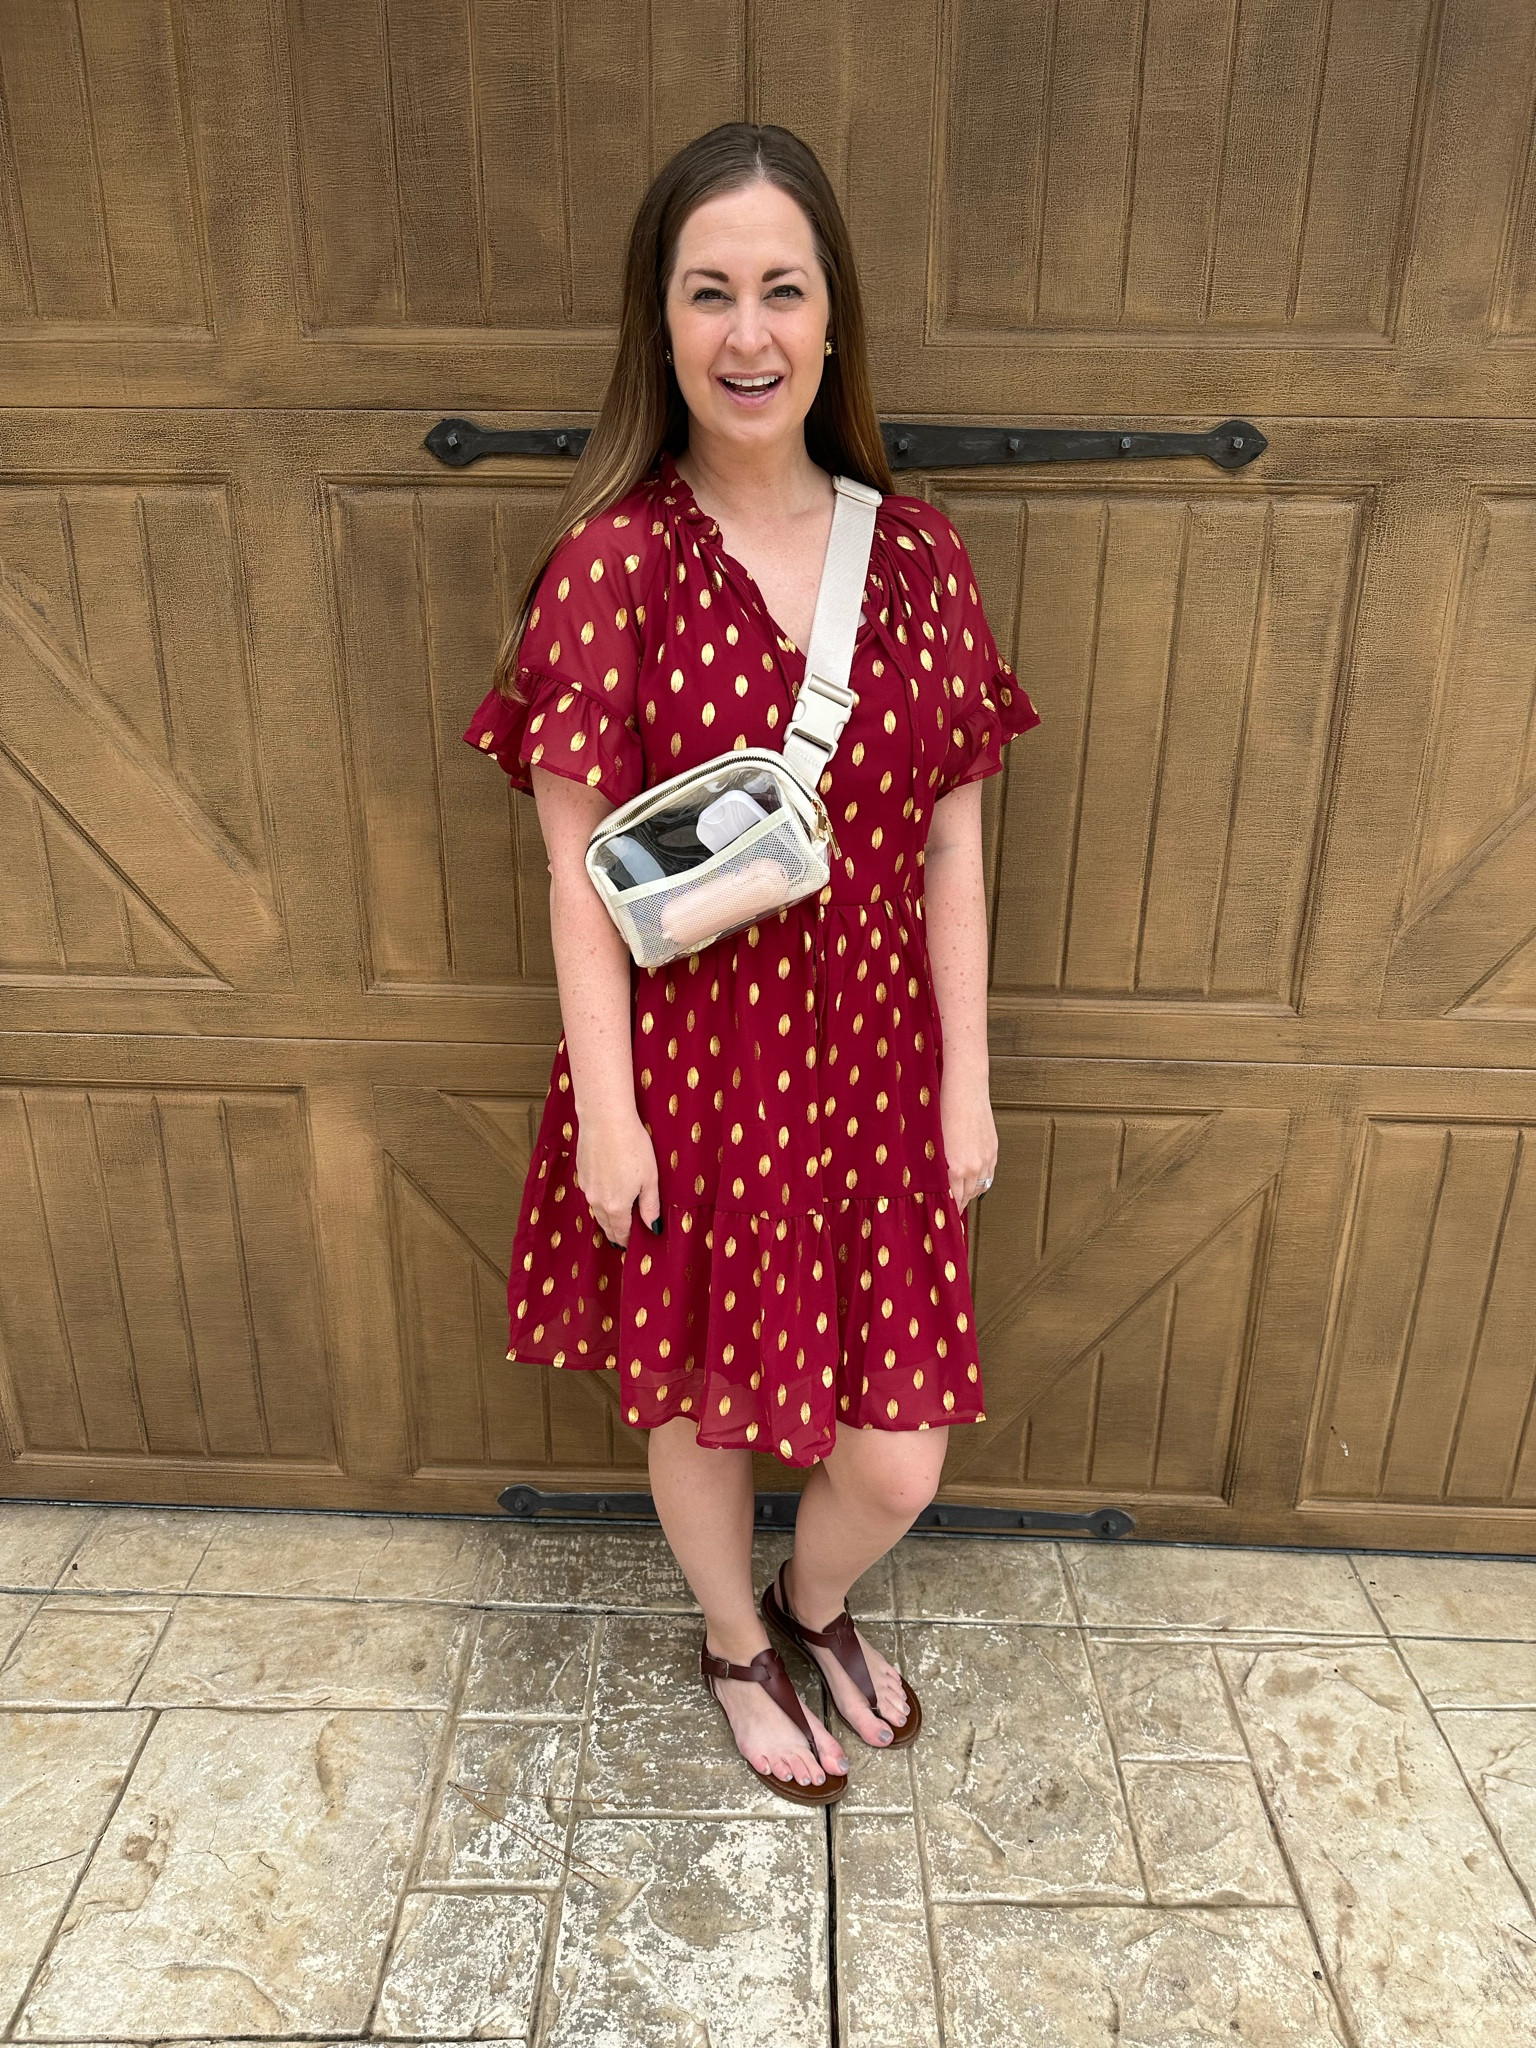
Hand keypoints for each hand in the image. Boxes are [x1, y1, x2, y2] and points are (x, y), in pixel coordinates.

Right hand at [575, 1109, 662, 1248]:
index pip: (621, 1233)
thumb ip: (650, 1206)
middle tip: (622, 1240)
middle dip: (615, 1233)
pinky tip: (605, 1194)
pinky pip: (590, 1194)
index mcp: (616, 1207)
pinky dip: (598, 1199)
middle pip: (606, 1225)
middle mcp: (597, 1201)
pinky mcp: (581, 1172)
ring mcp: (587, 1187)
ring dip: (605, 1217)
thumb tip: (652, 1226)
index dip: (627, 1242)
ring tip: (614, 1222)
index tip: (631, 1247)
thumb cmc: (632, 1146)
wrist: (604, 1119)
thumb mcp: (649, 1179)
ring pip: (596, 1210)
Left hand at [939, 1063, 997, 1211]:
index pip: (953, 1200)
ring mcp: (987, 1158)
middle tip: (947, 1211)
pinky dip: (979, 1181)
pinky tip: (971, 1181)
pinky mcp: (993, 1149)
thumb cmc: (942, 1110)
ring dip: (969, 1194)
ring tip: (958, 1198)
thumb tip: (930, 1185)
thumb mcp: (932, 1143)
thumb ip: (935, 1168)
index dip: (947, 1210)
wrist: (965, 1088)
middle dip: (957, 1204)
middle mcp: (975, 1167)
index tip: (941, 1217)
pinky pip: (988, 1175)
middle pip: (967, 1197)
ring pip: (979, 1187)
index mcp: (956, 1168)